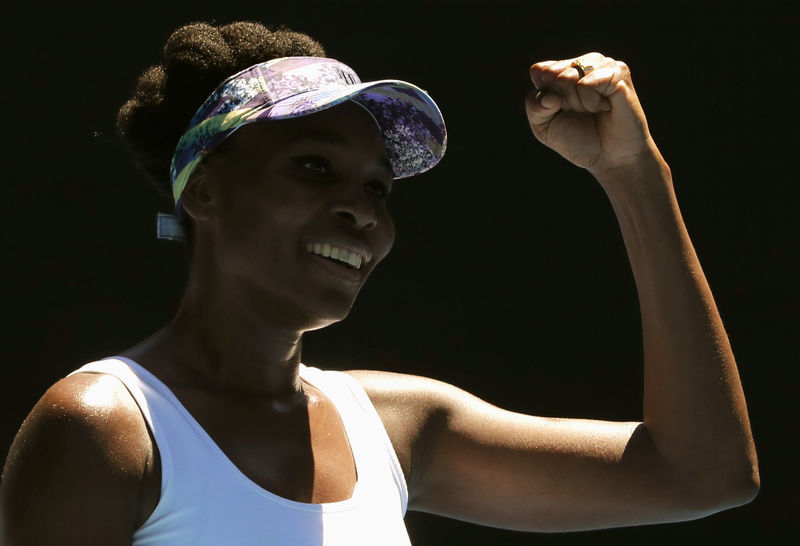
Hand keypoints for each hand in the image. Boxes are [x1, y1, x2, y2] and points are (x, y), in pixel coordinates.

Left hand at [525, 52, 657, 177]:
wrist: (610, 158)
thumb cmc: (578, 140)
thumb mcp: (543, 126)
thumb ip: (534, 106)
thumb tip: (549, 96)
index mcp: (562, 71)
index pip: (539, 70)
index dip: (544, 97)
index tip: (560, 111)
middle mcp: (582, 63)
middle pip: (551, 73)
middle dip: (561, 101)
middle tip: (580, 113)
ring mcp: (602, 64)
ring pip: (568, 76)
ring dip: (576, 103)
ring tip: (593, 110)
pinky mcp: (618, 71)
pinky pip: (586, 84)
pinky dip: (591, 103)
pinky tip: (605, 107)